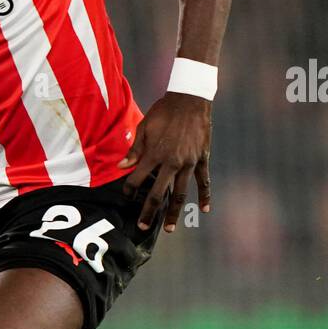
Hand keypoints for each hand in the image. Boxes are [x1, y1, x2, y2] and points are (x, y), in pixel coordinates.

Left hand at [118, 92, 211, 231]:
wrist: (190, 100)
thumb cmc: (164, 112)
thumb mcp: (145, 127)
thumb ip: (134, 150)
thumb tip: (121, 167)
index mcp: (154, 154)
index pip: (137, 179)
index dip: (129, 189)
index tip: (126, 196)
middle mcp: (171, 162)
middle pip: (158, 194)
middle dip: (148, 212)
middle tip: (141, 227)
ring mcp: (189, 163)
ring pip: (181, 193)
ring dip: (173, 213)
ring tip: (168, 228)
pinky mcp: (202, 159)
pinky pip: (204, 181)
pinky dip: (205, 196)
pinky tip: (205, 210)